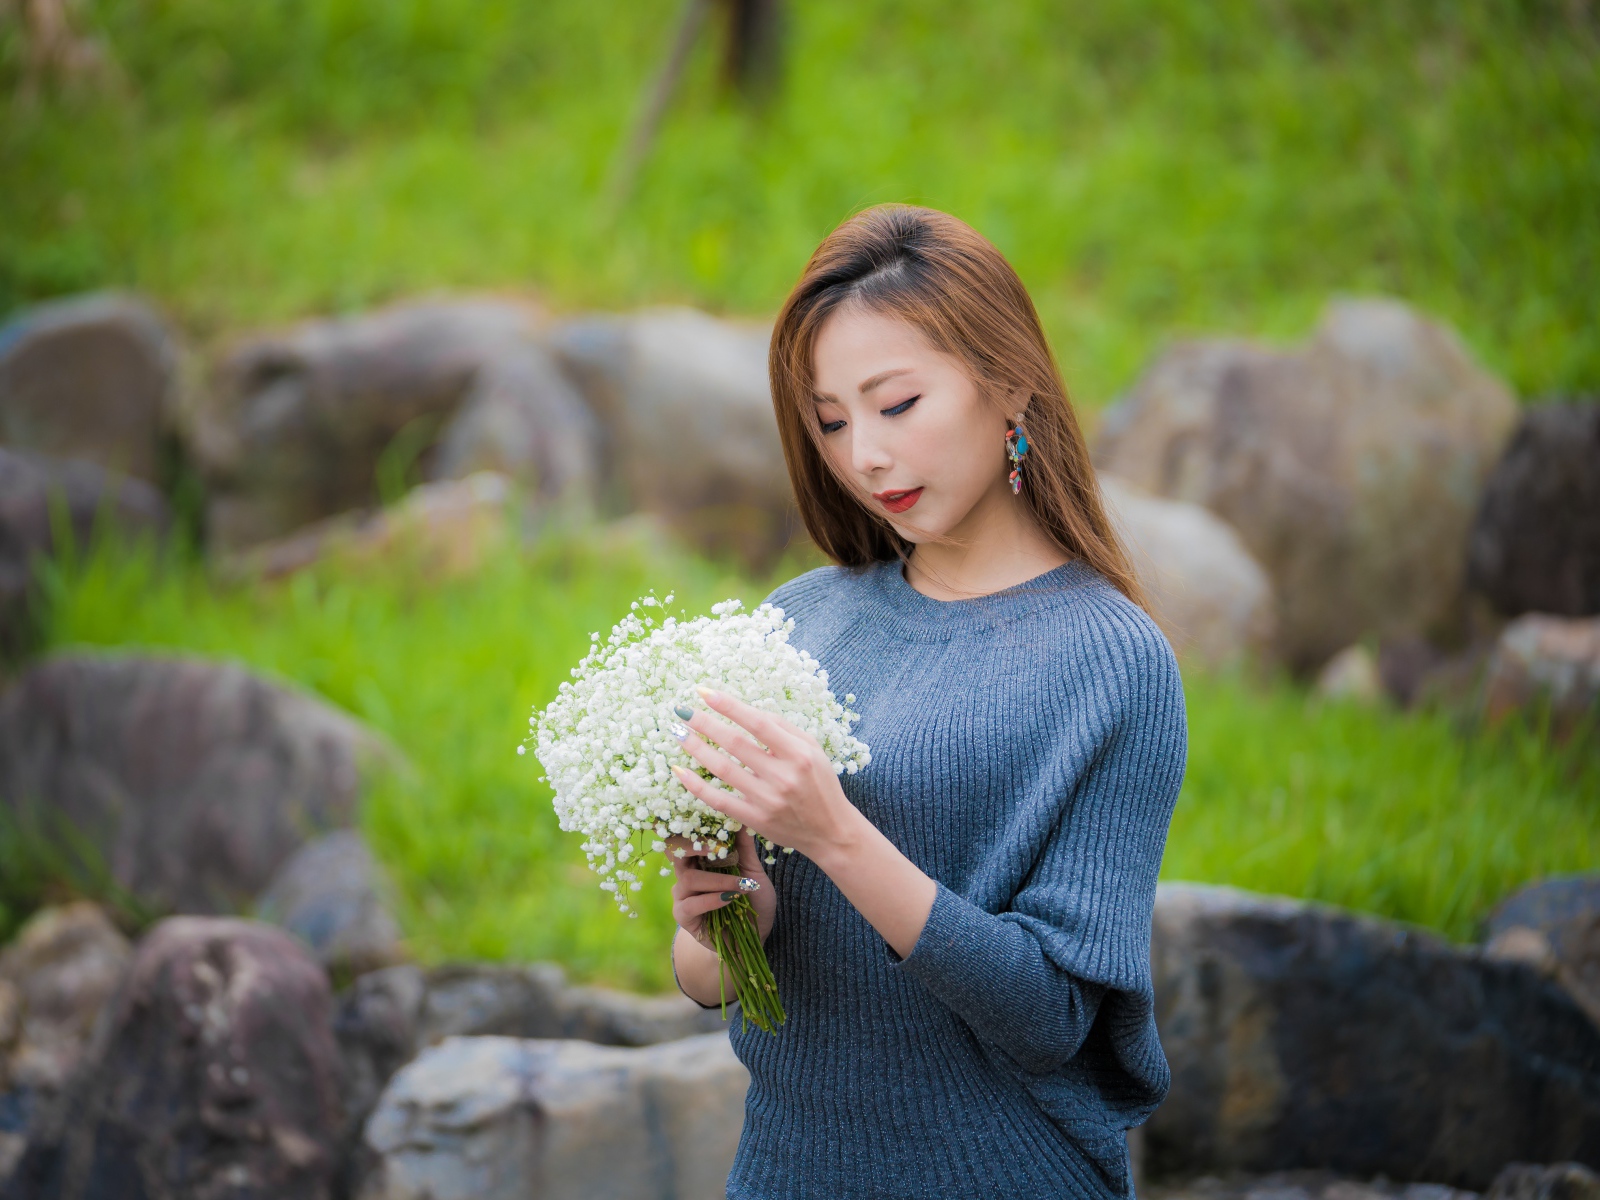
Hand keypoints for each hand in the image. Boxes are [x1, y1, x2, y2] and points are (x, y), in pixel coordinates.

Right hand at [669, 827, 775, 951]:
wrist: (755, 936)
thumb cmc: (754, 901)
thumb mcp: (754, 872)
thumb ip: (745, 848)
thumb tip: (741, 818)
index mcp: (702, 860)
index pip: (689, 838)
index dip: (694, 828)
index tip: (709, 819)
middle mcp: (688, 874)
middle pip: (677, 853)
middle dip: (692, 846)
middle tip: (712, 845)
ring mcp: (683, 896)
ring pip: (688, 879)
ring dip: (717, 880)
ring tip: (740, 886)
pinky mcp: (684, 917)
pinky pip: (690, 904)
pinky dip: (711, 900)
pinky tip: (728, 900)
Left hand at [671, 688, 865, 864]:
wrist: (830, 831)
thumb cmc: (820, 783)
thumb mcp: (812, 749)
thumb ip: (783, 728)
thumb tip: (747, 711)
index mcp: (799, 753)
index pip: (759, 723)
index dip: (730, 706)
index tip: (705, 693)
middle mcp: (783, 776)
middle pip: (735, 744)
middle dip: (705, 724)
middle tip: (683, 711)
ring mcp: (767, 799)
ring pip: (723, 769)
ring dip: (696, 749)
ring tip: (679, 733)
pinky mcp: (755, 819)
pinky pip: (718, 800)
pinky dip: (696, 785)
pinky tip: (680, 770)